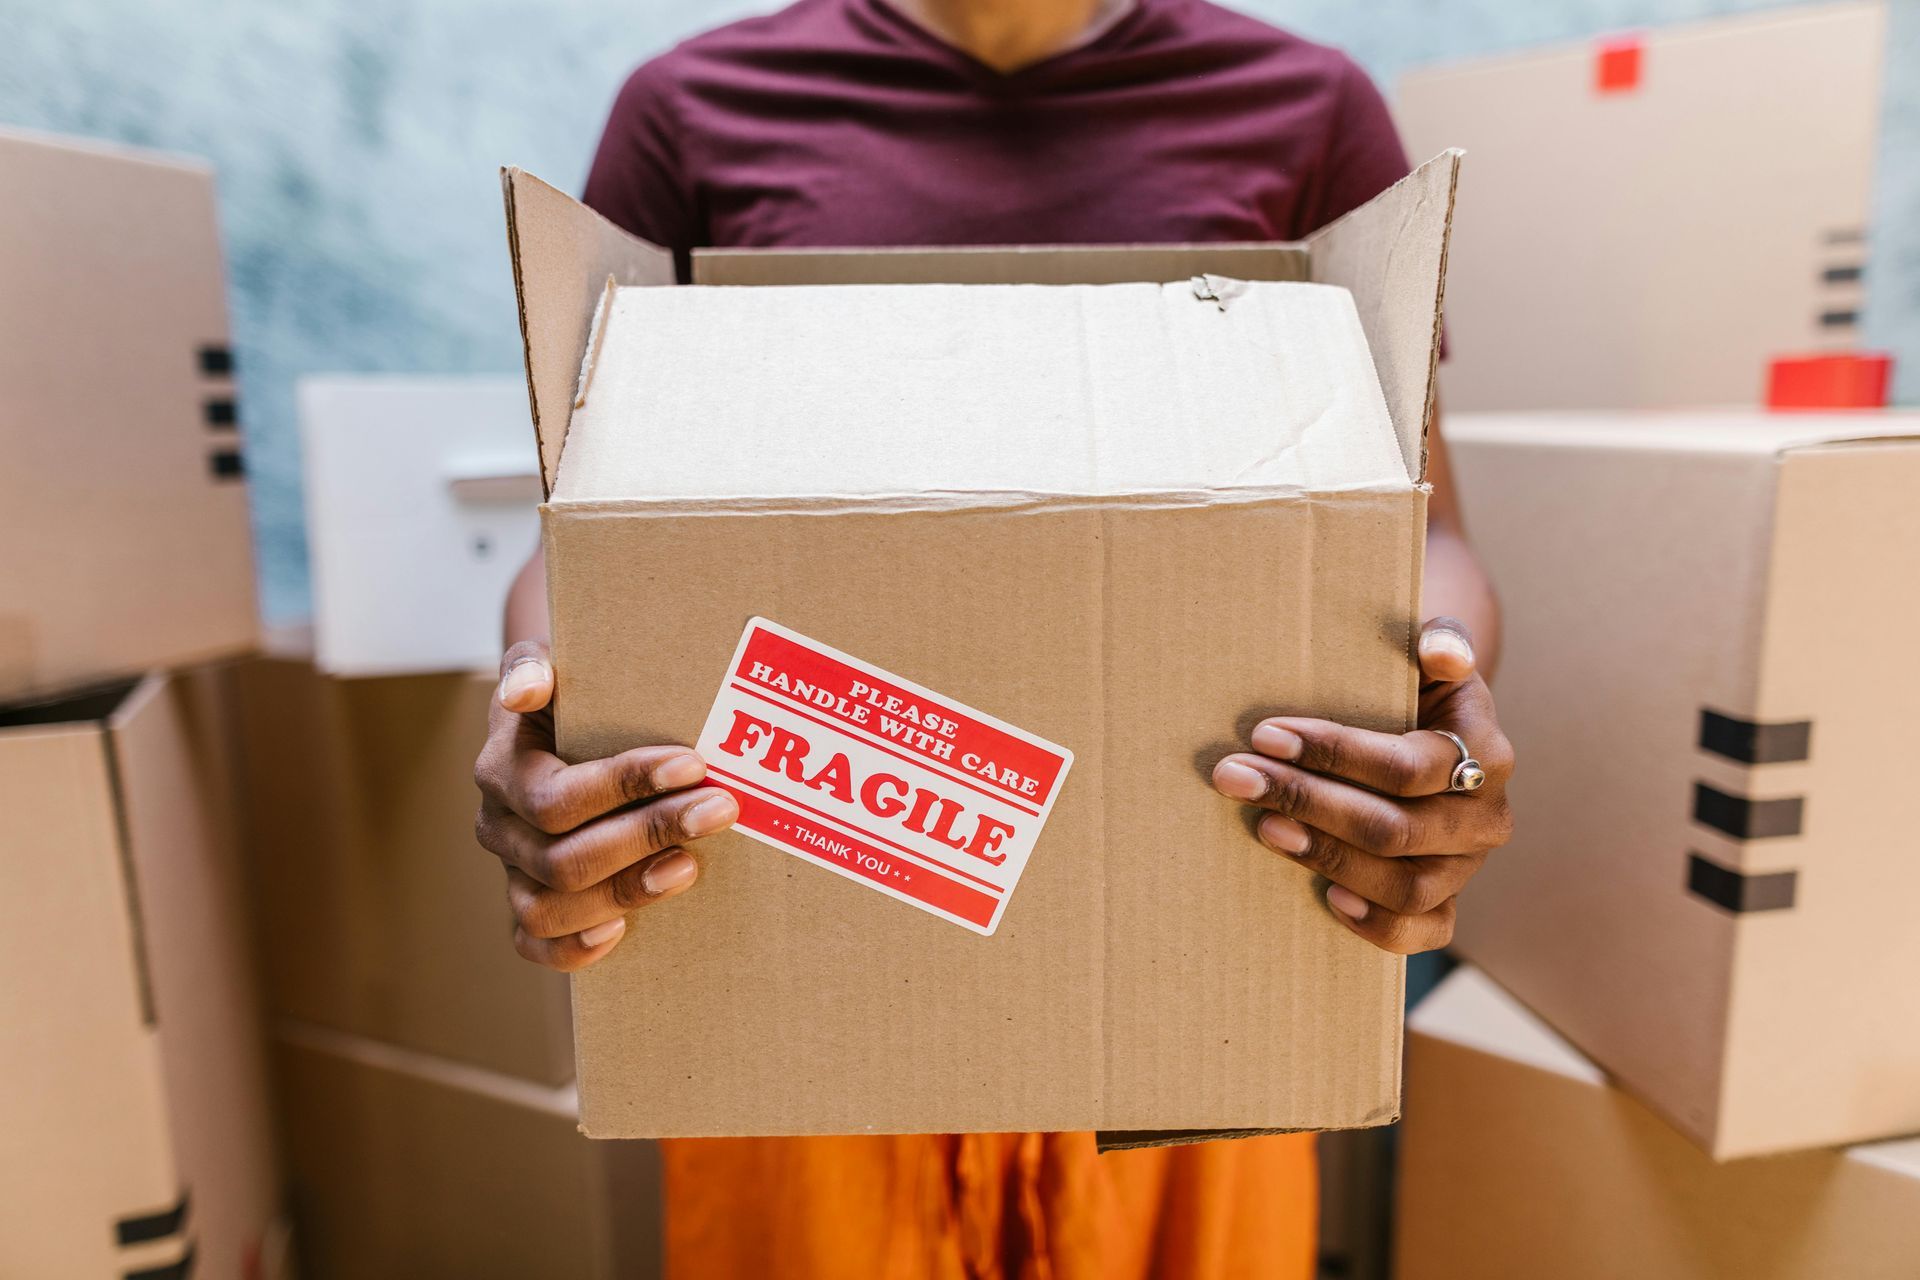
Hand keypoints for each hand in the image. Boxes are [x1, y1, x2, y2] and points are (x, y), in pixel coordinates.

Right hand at [473, 639, 738, 970]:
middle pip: (562, 858)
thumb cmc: (568, 691)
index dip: (624, 786)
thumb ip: (535, 666)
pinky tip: (622, 932)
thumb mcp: (550, 661)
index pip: (556, 798)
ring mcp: (512, 870)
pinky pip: (534, 944)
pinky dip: (573, 948)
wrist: (556, 721)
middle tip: (719, 810)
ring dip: (625, 892)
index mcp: (502, 770)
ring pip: (549, 908)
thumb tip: (527, 689)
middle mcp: (499, 826)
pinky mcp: (530, 902)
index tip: (693, 764)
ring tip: (689, 867)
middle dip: (648, 834)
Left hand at [1209, 617, 1513, 953]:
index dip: (1335, 752)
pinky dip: (1376, 924)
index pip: (1407, 766)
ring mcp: (1468, 866)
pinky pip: (1425, 931)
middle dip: (1308, 801)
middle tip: (1240, 780)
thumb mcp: (1428, 654)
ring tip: (1266, 827)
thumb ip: (1436, 642)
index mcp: (1486, 754)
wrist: (1433, 732)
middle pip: (1396, 829)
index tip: (1264, 734)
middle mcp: (1487, 817)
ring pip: (1406, 885)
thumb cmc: (1415, 688)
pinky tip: (1326, 898)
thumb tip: (1440, 651)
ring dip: (1328, 858)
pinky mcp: (1449, 902)